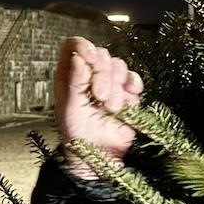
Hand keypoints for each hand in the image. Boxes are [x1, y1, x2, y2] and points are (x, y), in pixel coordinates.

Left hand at [53, 36, 143, 174]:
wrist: (99, 158)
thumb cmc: (77, 136)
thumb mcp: (71, 109)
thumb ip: (74, 82)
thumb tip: (77, 57)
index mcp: (69, 75)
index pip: (74, 45)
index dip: (84, 46)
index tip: (90, 59)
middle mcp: (89, 75)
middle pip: (100, 54)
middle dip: (103, 74)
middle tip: (101, 97)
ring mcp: (110, 83)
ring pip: (118, 65)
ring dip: (117, 86)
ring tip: (112, 108)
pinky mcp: (126, 93)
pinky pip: (133, 79)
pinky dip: (133, 85)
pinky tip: (130, 96)